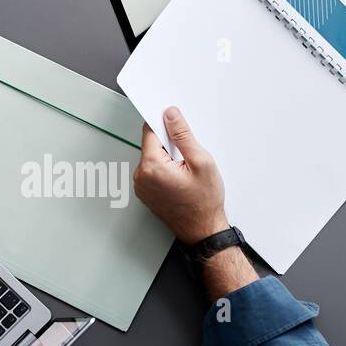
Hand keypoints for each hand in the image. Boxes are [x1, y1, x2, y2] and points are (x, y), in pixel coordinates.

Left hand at [132, 106, 228, 243]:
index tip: (173, 122)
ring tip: (186, 171)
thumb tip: (171, 116)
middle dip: (169, 144)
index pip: (150, 131)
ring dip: (168, 157)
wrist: (202, 230)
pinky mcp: (146, 191)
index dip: (164, 124)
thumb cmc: (203, 203)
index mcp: (152, 167)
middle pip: (151, 144)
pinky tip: (180, 178)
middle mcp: (141, 177)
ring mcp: (142, 186)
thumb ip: (183, 135)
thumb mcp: (201, 162)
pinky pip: (153, 170)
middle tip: (187, 156)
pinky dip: (165, 169)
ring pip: (153, 157)